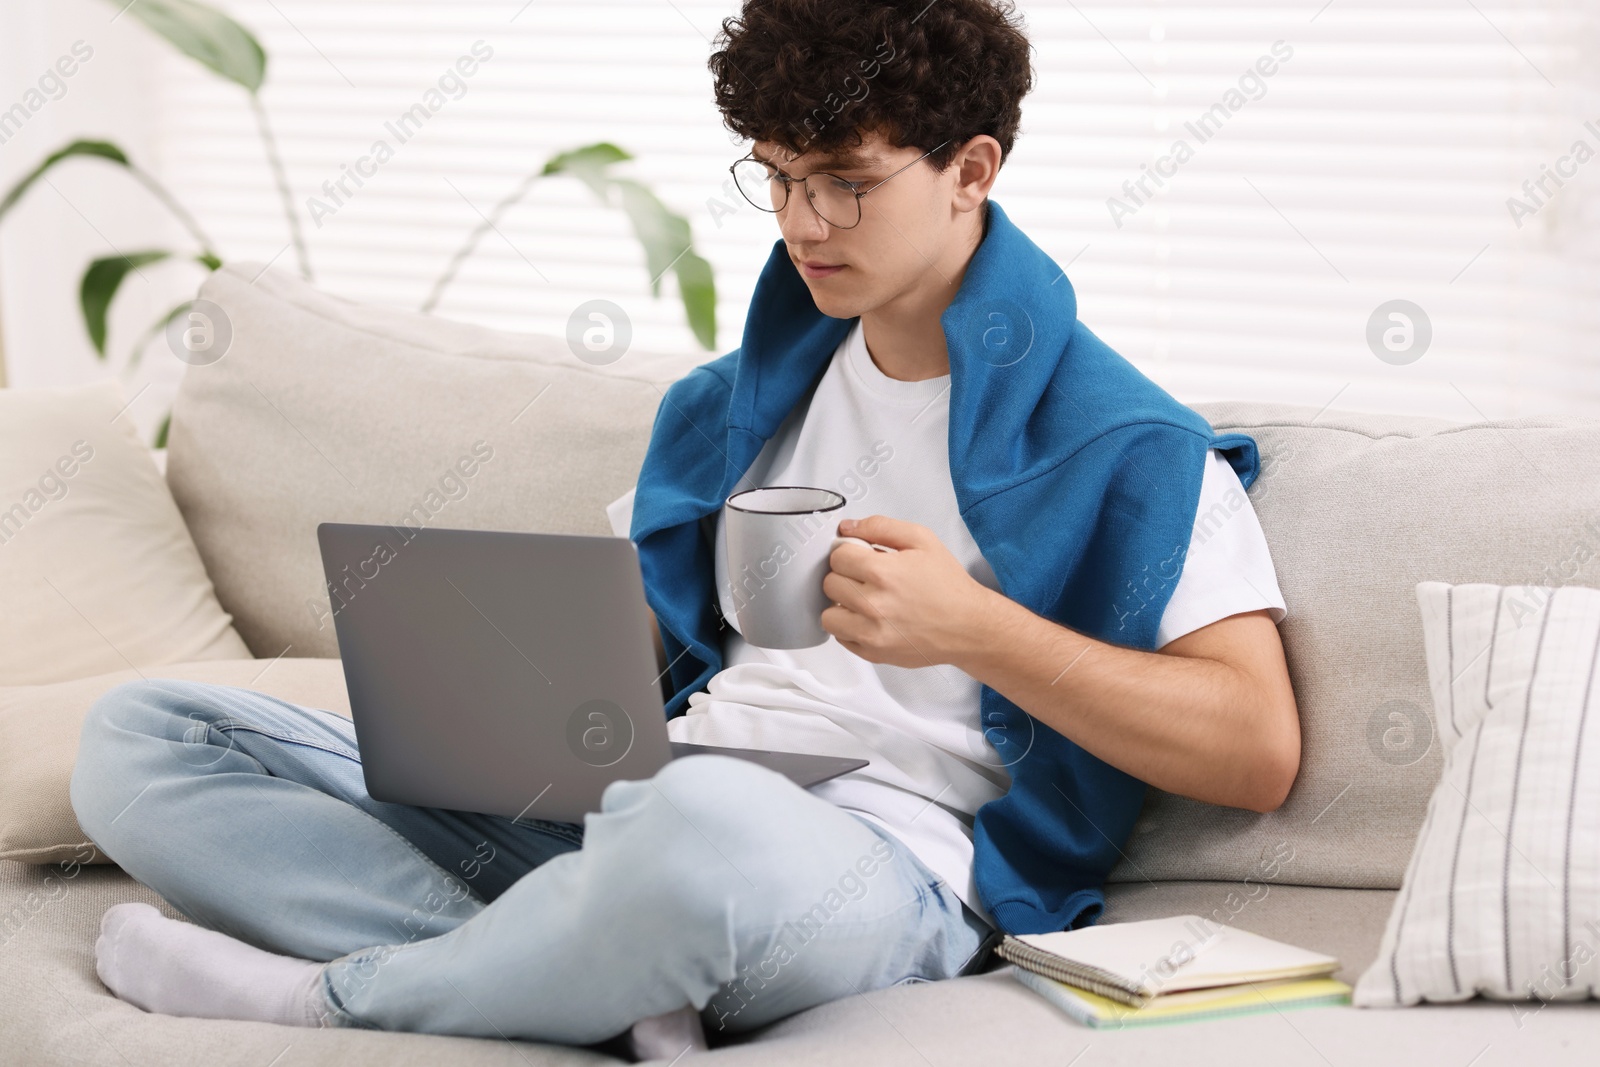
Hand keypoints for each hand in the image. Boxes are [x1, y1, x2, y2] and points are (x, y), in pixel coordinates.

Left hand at [820, 515, 998, 669]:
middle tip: (866, 578)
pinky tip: (868, 618)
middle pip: (830, 584)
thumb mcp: (922, 540)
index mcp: (883, 572)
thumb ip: (881, 527)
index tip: (860, 557)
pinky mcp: (873, 653)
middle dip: (845, 576)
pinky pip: (840, 637)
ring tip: (862, 600)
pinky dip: (849, 627)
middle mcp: (873, 604)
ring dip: (841, 605)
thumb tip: (848, 527)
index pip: (837, 556)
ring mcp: (871, 632)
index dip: (849, 552)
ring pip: (828, 614)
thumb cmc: (948, 586)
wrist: (968, 626)